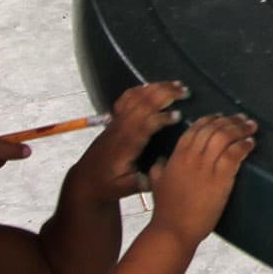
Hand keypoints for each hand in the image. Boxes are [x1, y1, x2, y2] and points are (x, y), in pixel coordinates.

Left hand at [84, 80, 188, 199]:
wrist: (87, 178)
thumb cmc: (109, 183)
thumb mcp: (125, 189)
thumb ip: (142, 183)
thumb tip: (159, 174)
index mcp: (126, 145)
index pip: (144, 125)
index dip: (161, 118)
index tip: (179, 115)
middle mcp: (121, 128)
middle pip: (142, 104)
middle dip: (164, 94)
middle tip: (185, 91)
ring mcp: (117, 121)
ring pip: (136, 97)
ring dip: (156, 88)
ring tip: (176, 84)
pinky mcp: (116, 119)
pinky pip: (127, 97)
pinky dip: (141, 88)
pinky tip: (155, 86)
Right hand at [144, 113, 258, 243]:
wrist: (174, 229)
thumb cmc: (166, 209)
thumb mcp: (156, 182)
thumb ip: (159, 167)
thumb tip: (161, 159)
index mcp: (177, 155)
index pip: (196, 128)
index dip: (211, 119)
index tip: (222, 117)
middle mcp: (192, 156)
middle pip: (214, 128)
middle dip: (230, 121)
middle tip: (242, 119)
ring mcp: (206, 167)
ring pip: (225, 137)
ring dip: (240, 129)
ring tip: (251, 127)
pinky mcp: (220, 178)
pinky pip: (235, 154)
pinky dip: (245, 145)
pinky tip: (251, 143)